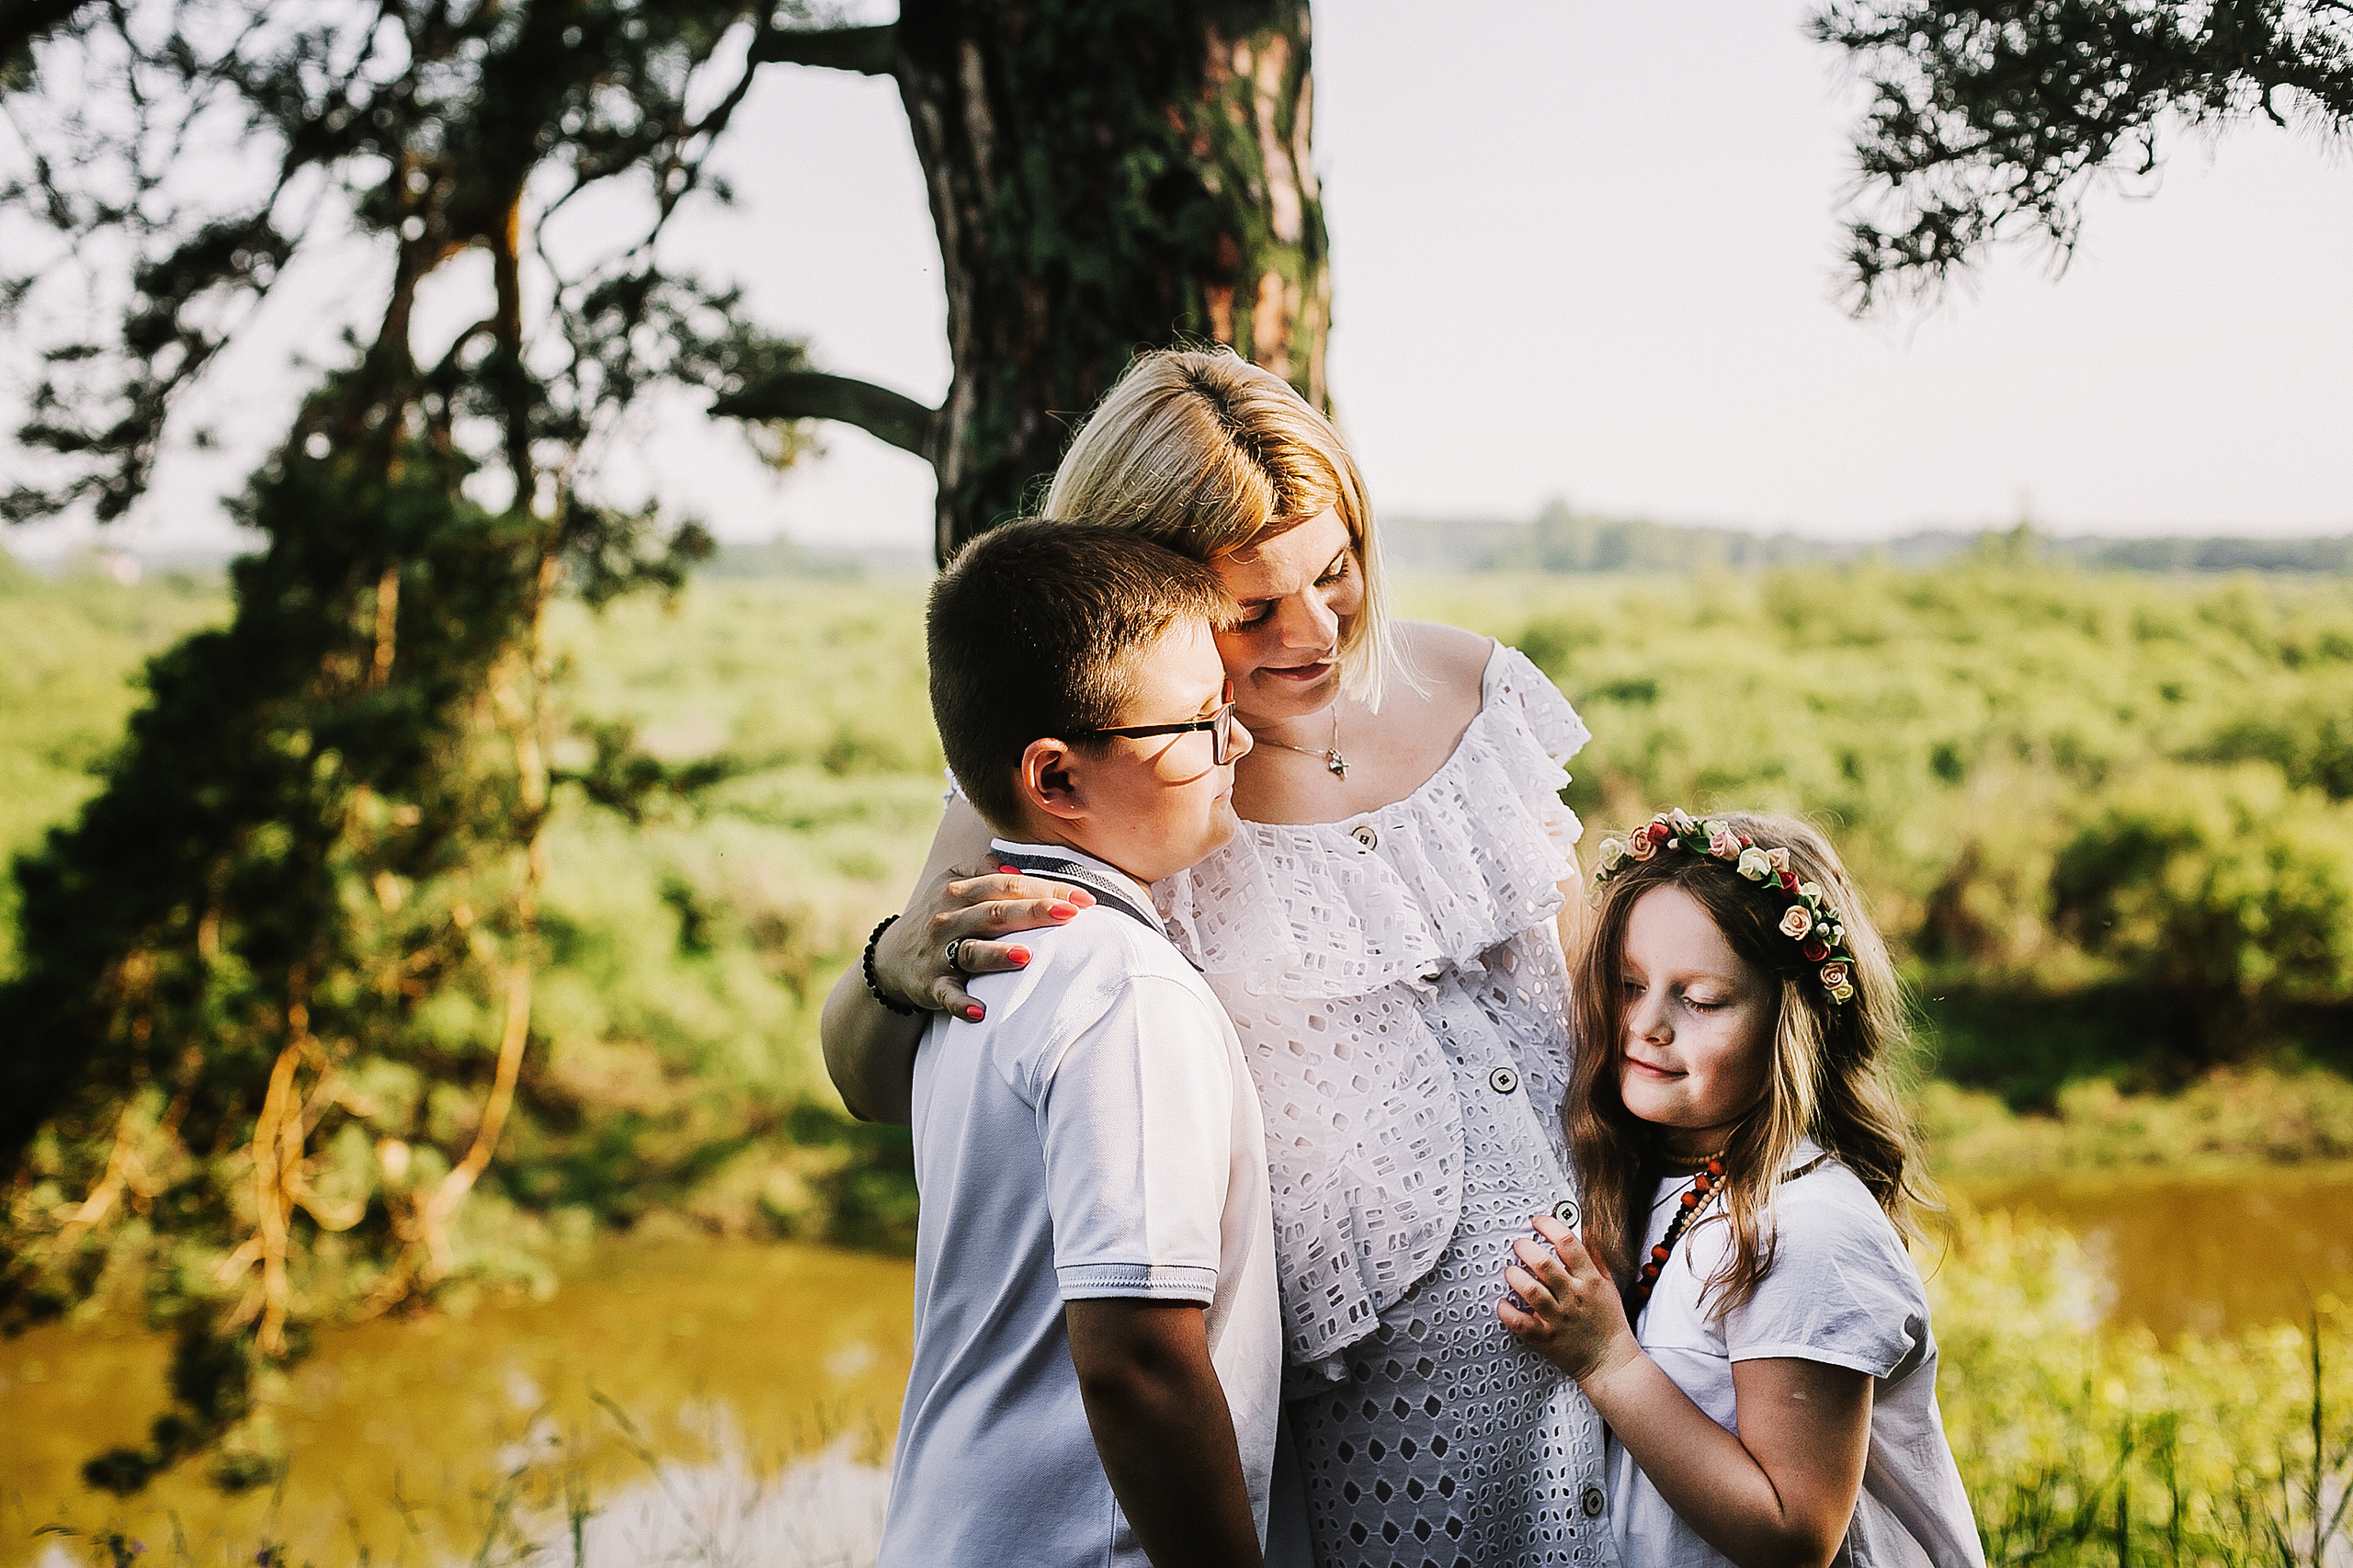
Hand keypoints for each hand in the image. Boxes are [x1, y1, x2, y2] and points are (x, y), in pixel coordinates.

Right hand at [871, 859, 1098, 1019]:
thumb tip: (1019, 868)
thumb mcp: (951, 884)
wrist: (888, 959)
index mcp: (959, 891)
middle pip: (995, 913)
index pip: (1008, 885)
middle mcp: (949, 919)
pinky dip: (962, 1003)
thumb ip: (983, 869)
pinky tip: (981, 1012)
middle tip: (1070, 915)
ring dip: (997, 955)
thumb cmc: (938, 918)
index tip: (1083, 899)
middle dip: (1033, 913)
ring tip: (1026, 956)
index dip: (1045, 889)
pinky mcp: (931, 985)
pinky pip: (947, 995)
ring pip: (971, 952)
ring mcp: (938, 953)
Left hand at [1497, 1212, 1640, 1384]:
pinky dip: (1506, 1311)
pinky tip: (1503, 1302)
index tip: (1538, 1221)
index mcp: (1590, 1281)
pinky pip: (1520, 1322)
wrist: (1611, 1362)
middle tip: (1519, 1245)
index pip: (1568, 1243)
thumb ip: (1595, 1260)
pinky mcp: (1546, 1338)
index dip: (1549, 1225)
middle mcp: (1573, 1297)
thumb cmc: (1609, 1323)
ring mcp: (1558, 1318)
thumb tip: (1584, 1233)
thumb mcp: (1608, 1287)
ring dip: (1514, 1275)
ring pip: (1530, 1290)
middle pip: (1543, 1263)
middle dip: (1525, 1248)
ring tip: (1510, 1270)